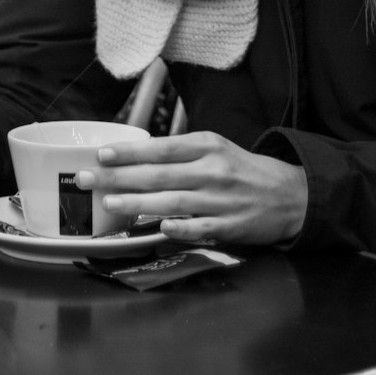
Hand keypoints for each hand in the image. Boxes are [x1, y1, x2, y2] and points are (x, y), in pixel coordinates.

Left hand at [76, 131, 307, 246]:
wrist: (287, 194)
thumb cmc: (241, 169)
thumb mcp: (214, 148)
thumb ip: (180, 153)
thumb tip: (134, 158)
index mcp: (206, 146)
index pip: (160, 148)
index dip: (130, 151)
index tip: (102, 153)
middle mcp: (211, 170)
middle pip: (158, 174)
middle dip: (119, 176)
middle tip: (88, 178)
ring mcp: (220, 199)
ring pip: (172, 201)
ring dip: (137, 203)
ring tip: (109, 203)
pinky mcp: (229, 225)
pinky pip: (198, 227)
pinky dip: (178, 227)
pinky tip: (158, 229)